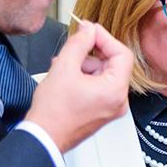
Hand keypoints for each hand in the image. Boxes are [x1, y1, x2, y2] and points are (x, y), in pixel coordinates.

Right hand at [26, 19, 133, 153]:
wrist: (44, 136)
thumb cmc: (53, 111)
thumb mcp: (64, 67)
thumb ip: (79, 43)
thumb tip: (88, 30)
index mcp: (115, 91)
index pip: (122, 54)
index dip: (105, 38)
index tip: (89, 31)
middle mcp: (118, 101)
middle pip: (113, 64)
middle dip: (91, 53)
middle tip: (73, 47)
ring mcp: (111, 108)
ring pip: (103, 74)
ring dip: (84, 65)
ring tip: (63, 66)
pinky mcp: (102, 111)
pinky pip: (98, 86)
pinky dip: (84, 77)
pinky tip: (66, 76)